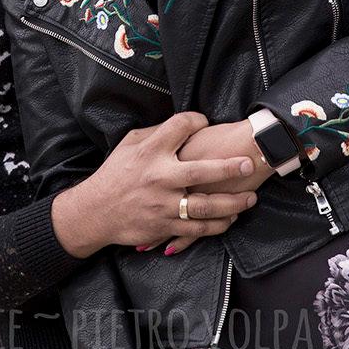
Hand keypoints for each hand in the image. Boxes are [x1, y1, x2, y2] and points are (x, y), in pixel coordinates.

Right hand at [50, 112, 258, 258]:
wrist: (97, 210)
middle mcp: (159, 177)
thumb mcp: (129, 144)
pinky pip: (198, 228)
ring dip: (232, 203)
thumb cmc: (115, 173)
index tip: (207, 122)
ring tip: (251, 198)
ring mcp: (164, 204)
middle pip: (201, 171)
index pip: (181, 127)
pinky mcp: (165, 226)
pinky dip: (218, 225)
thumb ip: (156, 134)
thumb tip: (185, 124)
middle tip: (249, 164)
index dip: (197, 120)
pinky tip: (231, 219)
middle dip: (229, 168)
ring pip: (206, 206)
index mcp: (151, 151)